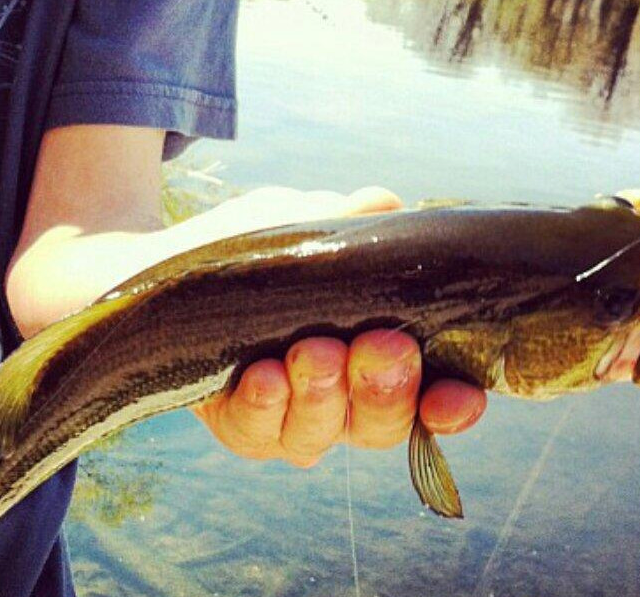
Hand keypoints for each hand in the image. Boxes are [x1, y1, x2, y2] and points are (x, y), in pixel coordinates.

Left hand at [189, 186, 486, 466]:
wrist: (182, 266)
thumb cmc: (266, 245)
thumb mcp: (305, 222)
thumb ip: (349, 220)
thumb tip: (384, 205)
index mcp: (388, 362)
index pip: (436, 400)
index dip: (453, 408)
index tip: (458, 395)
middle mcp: (348, 404)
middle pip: (382, 424)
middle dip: (386, 389)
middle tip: (383, 346)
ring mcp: (294, 420)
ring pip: (319, 433)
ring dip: (322, 394)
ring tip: (314, 351)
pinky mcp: (242, 425)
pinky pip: (256, 431)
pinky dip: (264, 405)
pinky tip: (265, 375)